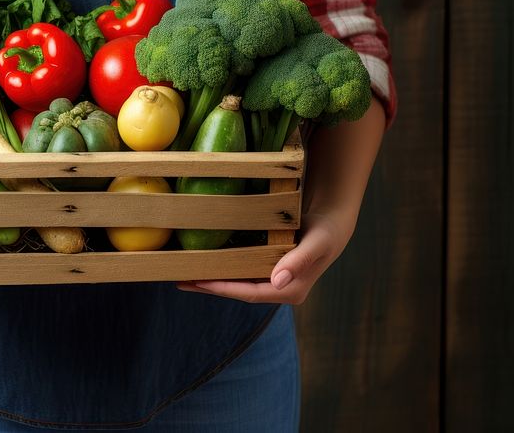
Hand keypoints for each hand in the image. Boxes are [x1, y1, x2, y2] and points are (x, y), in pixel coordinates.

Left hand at [176, 212, 351, 304]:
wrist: (333, 221)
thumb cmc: (327, 231)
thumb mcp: (316, 243)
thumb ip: (298, 261)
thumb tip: (277, 282)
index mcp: (290, 291)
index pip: (249, 293)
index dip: (221, 288)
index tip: (198, 282)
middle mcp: (279, 289)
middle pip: (237, 291)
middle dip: (209, 286)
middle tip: (180, 279)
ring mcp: (273, 280)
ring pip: (236, 281)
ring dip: (212, 278)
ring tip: (184, 272)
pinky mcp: (268, 268)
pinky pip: (241, 270)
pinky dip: (222, 266)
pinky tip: (205, 260)